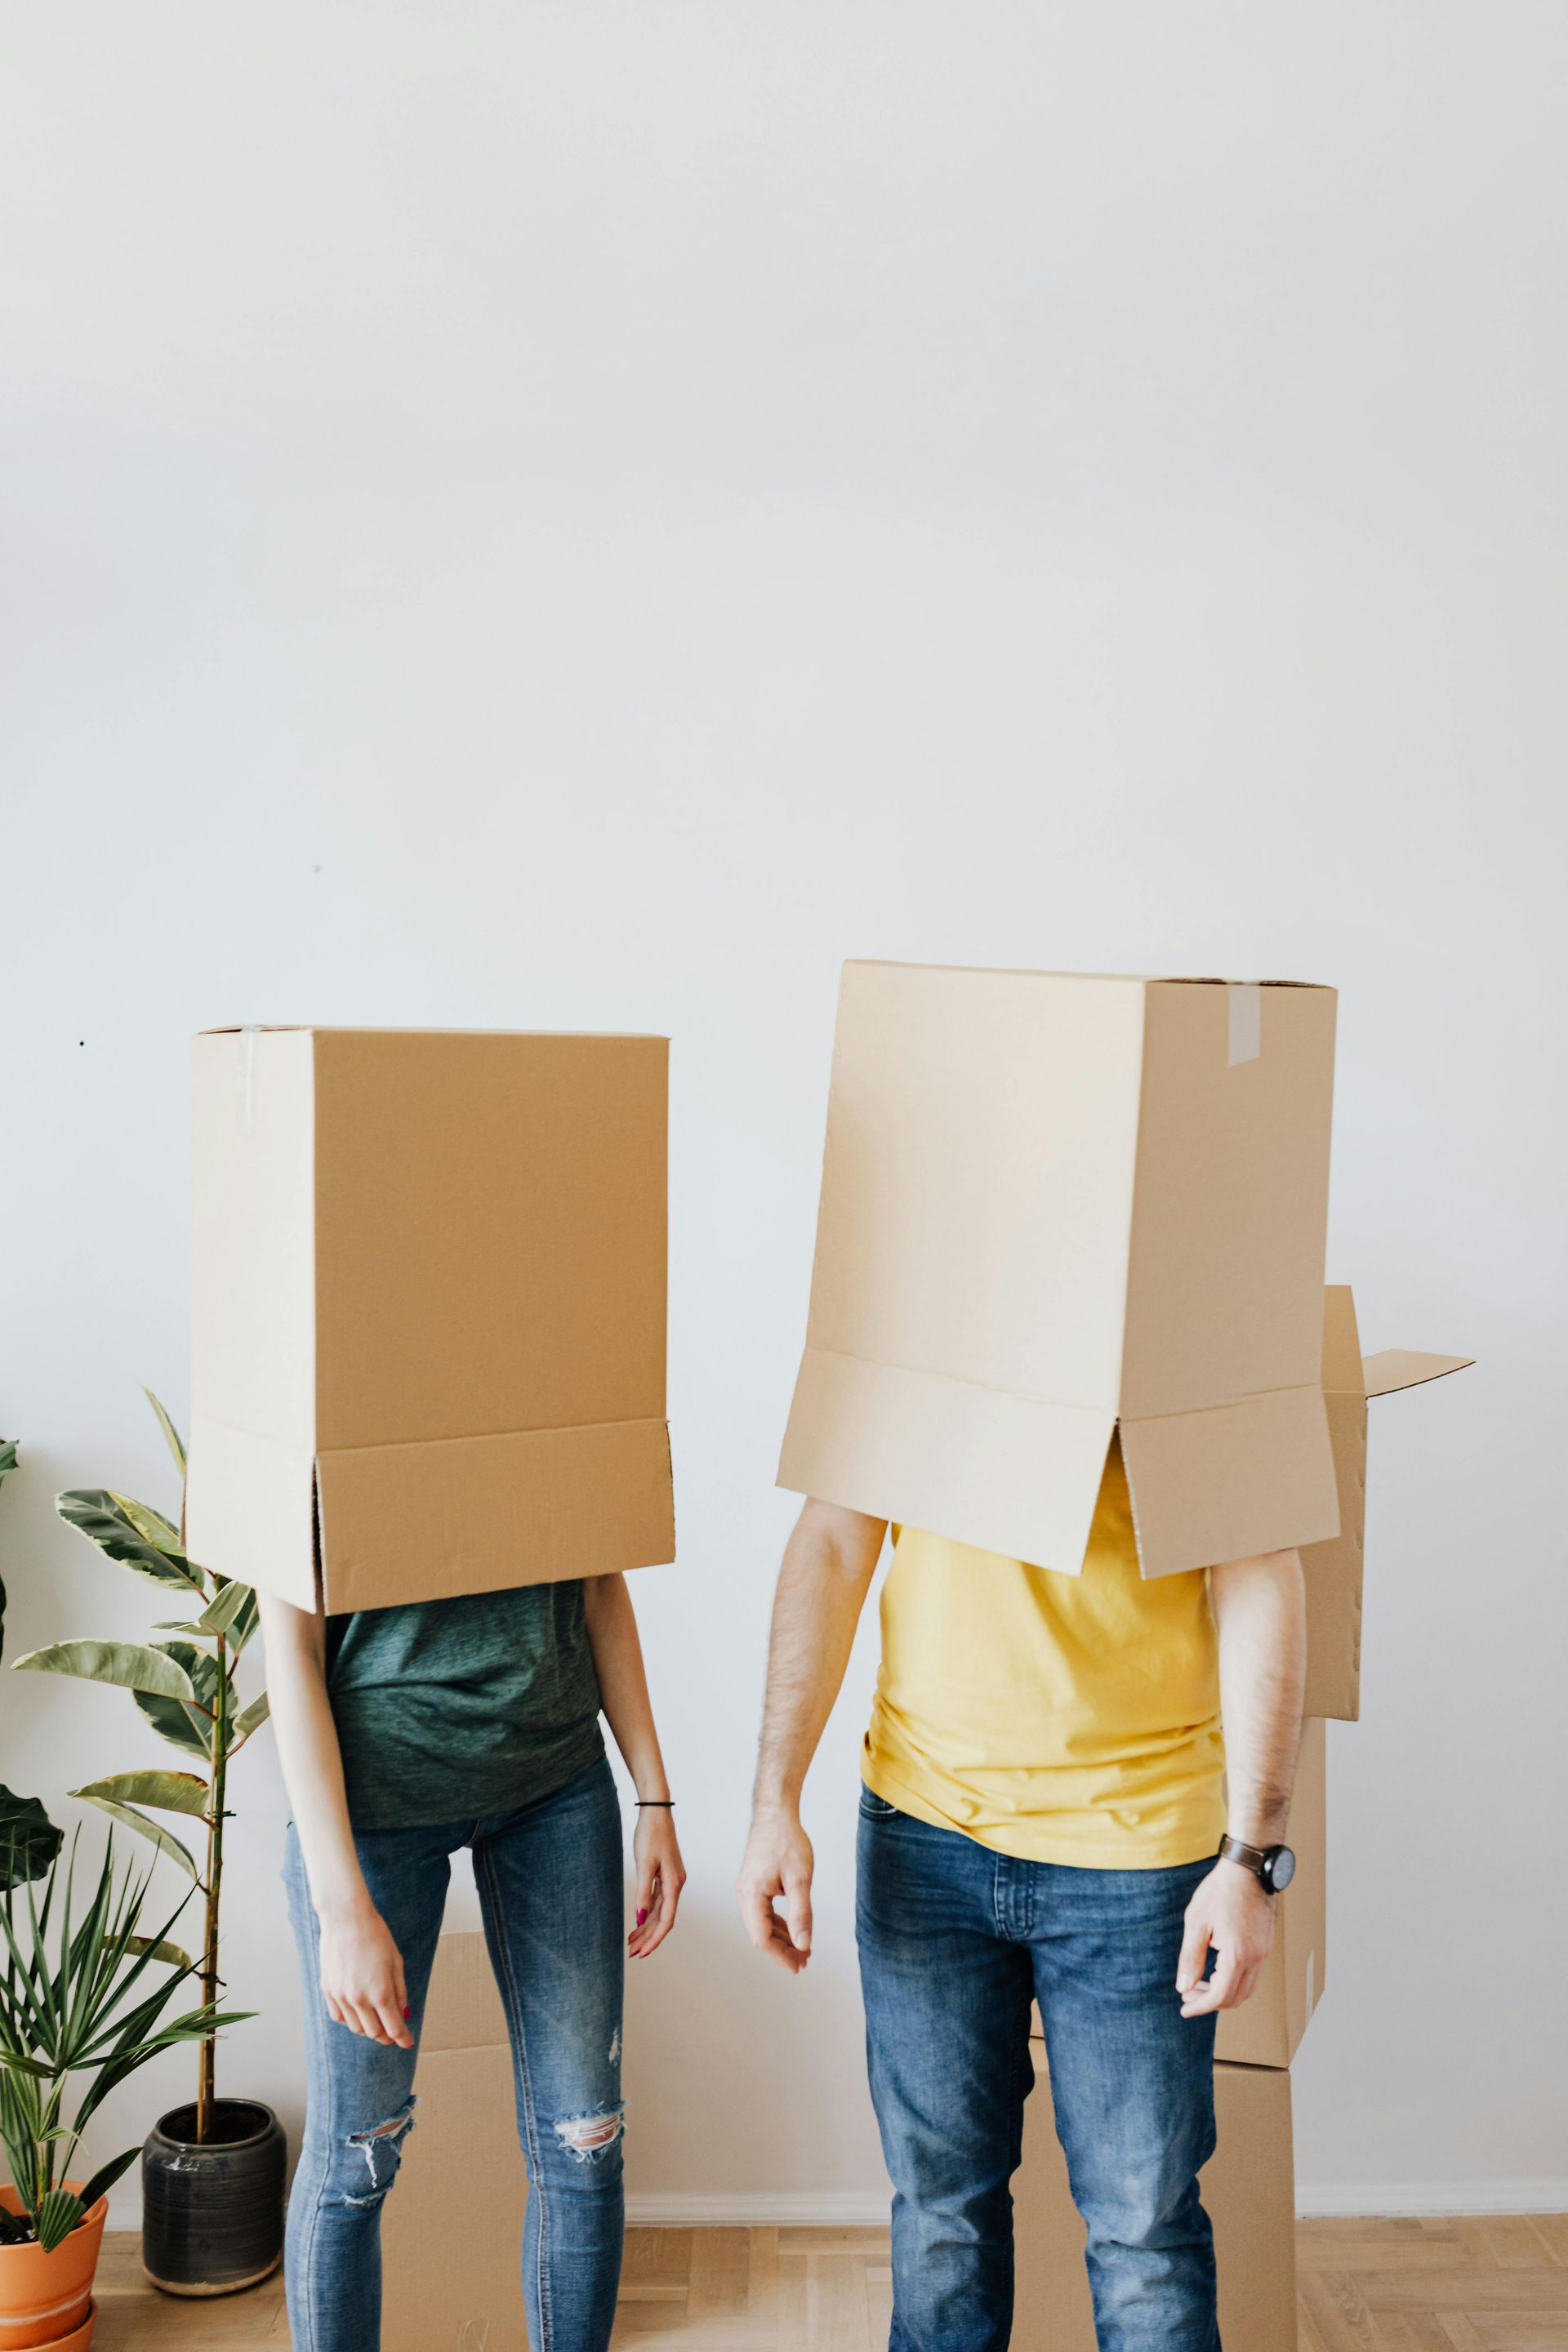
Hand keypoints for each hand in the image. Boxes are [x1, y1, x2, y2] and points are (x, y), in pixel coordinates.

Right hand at [318, 1894, 412, 2047]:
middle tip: (394, 2034)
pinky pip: (339, 2017)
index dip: (403, 2038)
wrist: (345, 1918)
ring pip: (356, 2028)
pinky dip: (350, 2021)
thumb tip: (404, 2014)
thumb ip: (400, 1991)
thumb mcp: (396, 1962)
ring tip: (377, 2022)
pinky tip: (358, 2014)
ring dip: (369, 2030)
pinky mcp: (328, 1991)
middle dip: (387, 2036)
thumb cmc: (375, 1935)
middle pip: (375, 2033)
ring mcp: (341, 1996)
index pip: (393, 2027)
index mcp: (380, 1992)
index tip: (408, 2043)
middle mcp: (359, 1999)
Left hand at [629, 1805, 685, 1958]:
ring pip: (660, 1911)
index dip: (654, 1939)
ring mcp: (671, 1879)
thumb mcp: (644, 1865)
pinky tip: (638, 1921)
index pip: (666, 1920)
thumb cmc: (651, 1835)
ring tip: (632, 1942)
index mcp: (674, 1884)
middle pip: (663, 1919)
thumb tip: (639, 1919)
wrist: (656, 1812)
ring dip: (647, 1927)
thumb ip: (643, 1893)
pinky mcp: (665, 1874)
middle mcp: (676, 1884)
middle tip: (633, 1953)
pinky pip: (657, 1900)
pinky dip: (647, 1913)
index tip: (642, 1953)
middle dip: (649, 1938)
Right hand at [736, 1803, 813, 1973]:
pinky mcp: (754, 1883)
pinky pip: (764, 1911)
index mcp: (751, 1895)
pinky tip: (794, 1929)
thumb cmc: (786, 1840)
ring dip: (782, 1938)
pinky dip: (779, 1923)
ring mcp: (747, 1889)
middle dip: (783, 1950)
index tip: (798, 1966)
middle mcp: (744, 1894)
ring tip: (803, 1949)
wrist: (775, 1813)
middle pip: (760, 1934)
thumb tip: (802, 1944)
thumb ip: (801, 1914)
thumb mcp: (799, 1880)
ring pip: (762, 1923)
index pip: (762, 1938)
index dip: (780, 1956)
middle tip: (805, 1960)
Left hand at [1176, 1859, 1275, 2017]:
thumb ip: (1190, 1957)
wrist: (1249, 1868)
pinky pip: (1253, 1975)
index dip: (1200, 2006)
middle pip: (1235, 1998)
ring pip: (1246, 1989)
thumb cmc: (1220, 1891)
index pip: (1220, 1996)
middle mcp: (1256, 1958)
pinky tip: (1216, 1969)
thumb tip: (1184, 1987)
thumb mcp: (1196, 1922)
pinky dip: (1234, 1980)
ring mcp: (1264, 1952)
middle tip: (1188, 1995)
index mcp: (1238, 1955)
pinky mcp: (1266, 1945)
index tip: (1184, 2008)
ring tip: (1199, 1984)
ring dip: (1223, 1993)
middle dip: (1210, 2001)